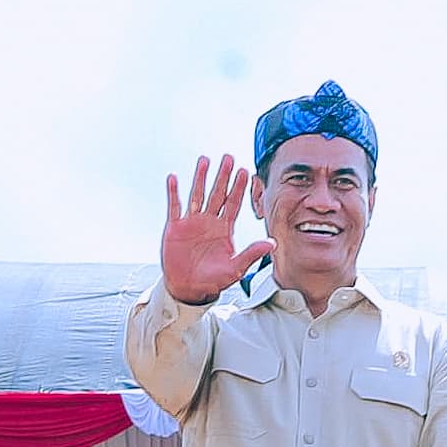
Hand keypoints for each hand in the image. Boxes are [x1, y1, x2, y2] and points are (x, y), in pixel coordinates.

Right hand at [159, 155, 273, 306]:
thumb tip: (272, 243)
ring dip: (200, 178)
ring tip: (205, 161)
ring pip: (198, 195)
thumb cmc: (213, 280)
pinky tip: (174, 178)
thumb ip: (252, 254)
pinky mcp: (175, 227)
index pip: (234, 203)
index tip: (245, 171)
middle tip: (228, 158)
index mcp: (225, 229)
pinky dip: (174, 192)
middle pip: (218, 193)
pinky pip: (175, 206)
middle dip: (223, 176)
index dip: (239, 187)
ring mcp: (192, 222)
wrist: (188, 288)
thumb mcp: (235, 268)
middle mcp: (209, 221)